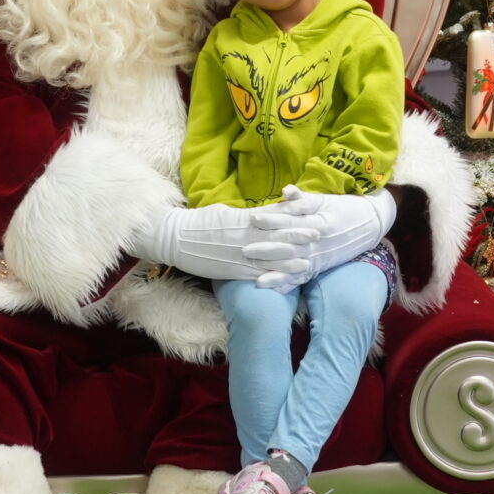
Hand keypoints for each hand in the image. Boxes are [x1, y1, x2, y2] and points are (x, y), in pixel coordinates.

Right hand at [137, 204, 319, 282]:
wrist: (175, 238)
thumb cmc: (198, 222)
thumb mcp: (224, 212)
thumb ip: (245, 214)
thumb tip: (263, 214)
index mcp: (242, 218)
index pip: (273, 215)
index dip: (293, 214)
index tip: (311, 211)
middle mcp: (244, 235)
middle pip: (276, 235)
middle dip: (298, 235)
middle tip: (319, 234)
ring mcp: (238, 254)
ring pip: (269, 258)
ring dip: (291, 260)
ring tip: (309, 262)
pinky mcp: (231, 269)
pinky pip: (255, 274)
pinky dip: (271, 278)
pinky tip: (283, 281)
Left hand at [251, 185, 394, 279]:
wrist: (372, 224)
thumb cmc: (345, 208)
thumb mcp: (325, 199)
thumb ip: (303, 198)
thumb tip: (286, 191)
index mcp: (319, 222)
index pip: (292, 222)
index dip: (272, 220)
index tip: (253, 218)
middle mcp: (318, 243)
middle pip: (290, 247)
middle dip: (267, 250)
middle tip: (245, 250)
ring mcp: (320, 257)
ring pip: (296, 267)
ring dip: (277, 274)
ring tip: (258, 280)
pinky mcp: (321, 266)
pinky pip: (303, 278)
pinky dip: (289, 285)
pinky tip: (275, 291)